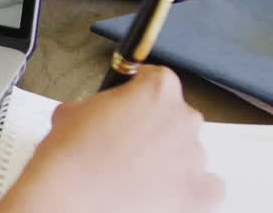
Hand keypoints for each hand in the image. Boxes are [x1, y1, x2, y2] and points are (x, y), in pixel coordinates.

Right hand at [0, 66, 223, 212]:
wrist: (69, 198)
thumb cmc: (70, 156)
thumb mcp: (72, 111)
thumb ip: (101, 106)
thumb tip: (104, 115)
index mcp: (156, 91)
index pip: (158, 79)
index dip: (138, 92)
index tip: (129, 103)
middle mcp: (182, 120)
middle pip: (176, 116)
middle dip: (153, 127)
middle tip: (123, 143)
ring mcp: (195, 158)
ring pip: (188, 152)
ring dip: (167, 159)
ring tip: (133, 174)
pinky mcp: (200, 194)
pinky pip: (208, 185)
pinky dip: (189, 187)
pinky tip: (162, 189)